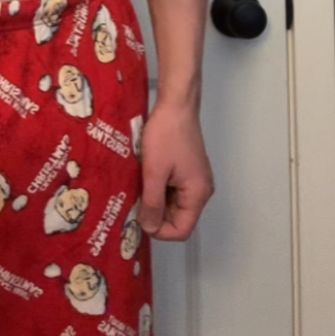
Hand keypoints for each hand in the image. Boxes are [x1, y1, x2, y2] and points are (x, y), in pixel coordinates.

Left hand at [137, 101, 213, 240]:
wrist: (176, 104)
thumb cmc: (166, 136)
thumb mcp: (154, 171)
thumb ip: (152, 203)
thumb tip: (149, 228)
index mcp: (197, 194)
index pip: (182, 230)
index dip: (160, 231)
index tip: (139, 219)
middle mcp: (200, 190)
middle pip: (178, 218)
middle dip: (155, 214)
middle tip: (133, 203)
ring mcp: (194, 179)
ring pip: (173, 203)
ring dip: (155, 200)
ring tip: (137, 189)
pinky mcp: (187, 169)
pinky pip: (173, 189)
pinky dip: (158, 188)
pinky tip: (144, 178)